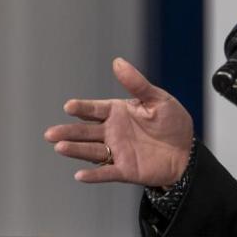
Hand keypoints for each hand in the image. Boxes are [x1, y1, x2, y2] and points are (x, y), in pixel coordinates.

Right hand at [44, 57, 193, 186]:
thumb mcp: (158, 99)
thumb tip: (117, 62)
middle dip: (69, 131)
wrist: (186, 151)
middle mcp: (113, 132)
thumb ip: (137, 84)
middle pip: (86, 131)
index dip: (82, 108)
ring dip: (76, 150)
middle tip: (50, 134)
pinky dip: (94, 175)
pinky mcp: (125, 170)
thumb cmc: (172, 122)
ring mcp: (117, 151)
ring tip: (60, 147)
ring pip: (92, 151)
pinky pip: (107, 173)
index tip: (69, 106)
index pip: (95, 109)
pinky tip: (80, 175)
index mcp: (118, 112)